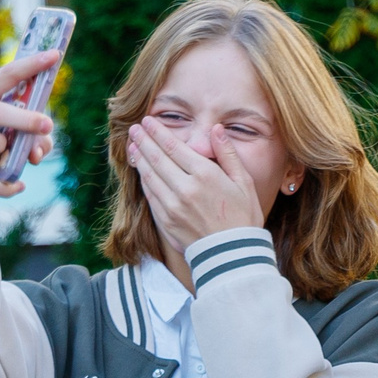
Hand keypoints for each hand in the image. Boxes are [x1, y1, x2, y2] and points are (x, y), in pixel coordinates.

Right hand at [0, 50, 61, 247]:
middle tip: (48, 125)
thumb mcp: (17, 135)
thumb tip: (38, 150)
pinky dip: (4, 184)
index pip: (7, 74)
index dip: (30, 65)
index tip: (54, 55)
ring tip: (13, 157)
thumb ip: (36, 138)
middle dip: (24, 119)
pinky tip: (18, 186)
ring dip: (5, 150)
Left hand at [128, 118, 263, 258]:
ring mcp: (172, 205)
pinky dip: (143, 180)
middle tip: (134, 128)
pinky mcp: (166, 220)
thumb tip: (216, 129)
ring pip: (149, 175)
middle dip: (143, 140)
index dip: (158, 131)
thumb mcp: (244, 182)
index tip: (148, 121)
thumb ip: (228, 154)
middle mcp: (185, 188)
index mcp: (205, 175)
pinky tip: (142, 171)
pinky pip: (150, 194)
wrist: (233, 255)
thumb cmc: (244, 217)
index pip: (174, 146)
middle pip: (157, 157)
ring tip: (133, 145)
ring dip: (140, 157)